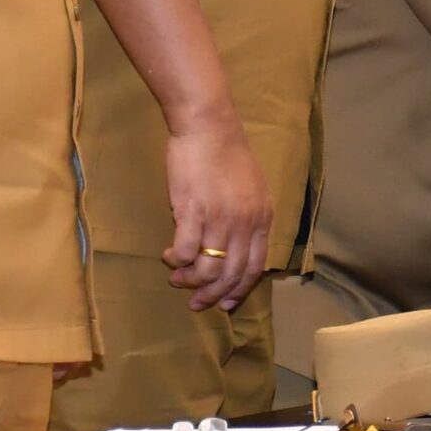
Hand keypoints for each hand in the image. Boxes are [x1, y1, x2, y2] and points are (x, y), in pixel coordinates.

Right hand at [162, 121, 270, 311]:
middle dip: (212, 295)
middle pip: (231, 274)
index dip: (239, 290)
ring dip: (190, 281)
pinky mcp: (194, 211)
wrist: (208, 127)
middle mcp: (245, 223)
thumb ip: (247, 218)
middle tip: (196, 303)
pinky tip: (169, 256)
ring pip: (207, 269)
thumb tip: (235, 247)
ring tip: (178, 279)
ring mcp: (220, 218)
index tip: (225, 304)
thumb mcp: (252, 188)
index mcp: (262, 217)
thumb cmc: (228, 154)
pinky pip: (185, 251)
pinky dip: (176, 261)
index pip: (255, 267)